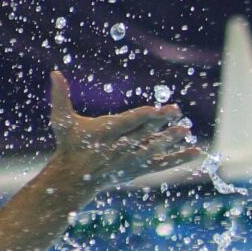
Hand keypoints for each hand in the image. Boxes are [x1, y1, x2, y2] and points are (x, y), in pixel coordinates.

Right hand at [47, 70, 202, 192]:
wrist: (75, 178)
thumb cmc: (69, 146)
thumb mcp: (62, 122)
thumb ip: (60, 97)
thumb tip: (54, 72)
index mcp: (105, 133)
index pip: (128, 122)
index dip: (143, 116)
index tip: (157, 109)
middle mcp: (120, 148)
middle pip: (144, 134)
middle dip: (161, 124)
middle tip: (178, 112)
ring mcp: (131, 160)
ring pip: (155, 149)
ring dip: (172, 140)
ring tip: (186, 130)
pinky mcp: (140, 169)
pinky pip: (163, 164)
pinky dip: (180, 158)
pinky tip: (197, 151)